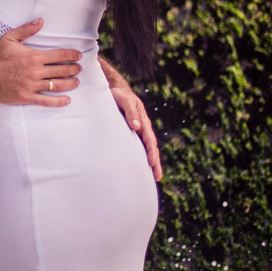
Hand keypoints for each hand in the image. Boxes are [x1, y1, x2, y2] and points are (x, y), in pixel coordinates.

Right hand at [0, 19, 82, 106]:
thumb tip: (41, 20)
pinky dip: (58, 101)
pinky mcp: (25, 97)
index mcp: (33, 56)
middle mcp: (34, 72)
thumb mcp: (10, 37)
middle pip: (61, 71)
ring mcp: (31, 86)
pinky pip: (45, 101)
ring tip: (76, 82)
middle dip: (74, 69)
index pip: (59, 56)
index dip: (72, 55)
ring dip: (70, 84)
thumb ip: (27, 29)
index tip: (78, 55)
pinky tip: (67, 100)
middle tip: (79, 68)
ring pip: (57, 86)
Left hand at [101, 58, 162, 180]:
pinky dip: (139, 159)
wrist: (114, 92)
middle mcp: (141, 129)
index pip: (149, 139)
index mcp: (142, 121)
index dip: (151, 151)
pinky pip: (135, 148)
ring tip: (154, 178)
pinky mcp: (129, 136)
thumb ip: (130, 112)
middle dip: (154, 162)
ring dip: (149, 163)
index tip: (151, 162)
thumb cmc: (119, 96)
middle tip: (157, 177)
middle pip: (150, 147)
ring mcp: (136, 133)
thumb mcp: (125, 101)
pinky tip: (138, 169)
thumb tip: (136, 126)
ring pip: (144, 150)